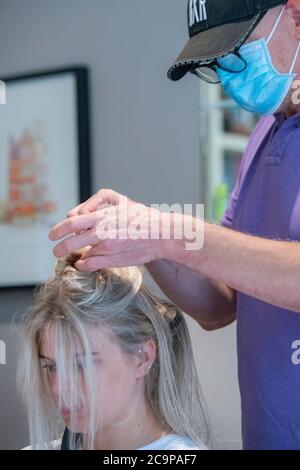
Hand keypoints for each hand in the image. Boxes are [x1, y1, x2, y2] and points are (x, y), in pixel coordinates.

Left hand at [48, 189, 168, 270]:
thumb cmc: (142, 218)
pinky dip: (83, 265)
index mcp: (103, 216)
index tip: (52, 235)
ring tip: (74, 257)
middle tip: (56, 251)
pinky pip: (90, 264)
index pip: (72, 222)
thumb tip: (80, 217)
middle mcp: (102, 231)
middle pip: (71, 242)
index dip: (58, 229)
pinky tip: (83, 263)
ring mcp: (107, 247)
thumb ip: (99, 210)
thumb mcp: (120, 205)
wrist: (161, 235)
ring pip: (82, 254)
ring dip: (76, 256)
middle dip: (60, 248)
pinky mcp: (113, 259)